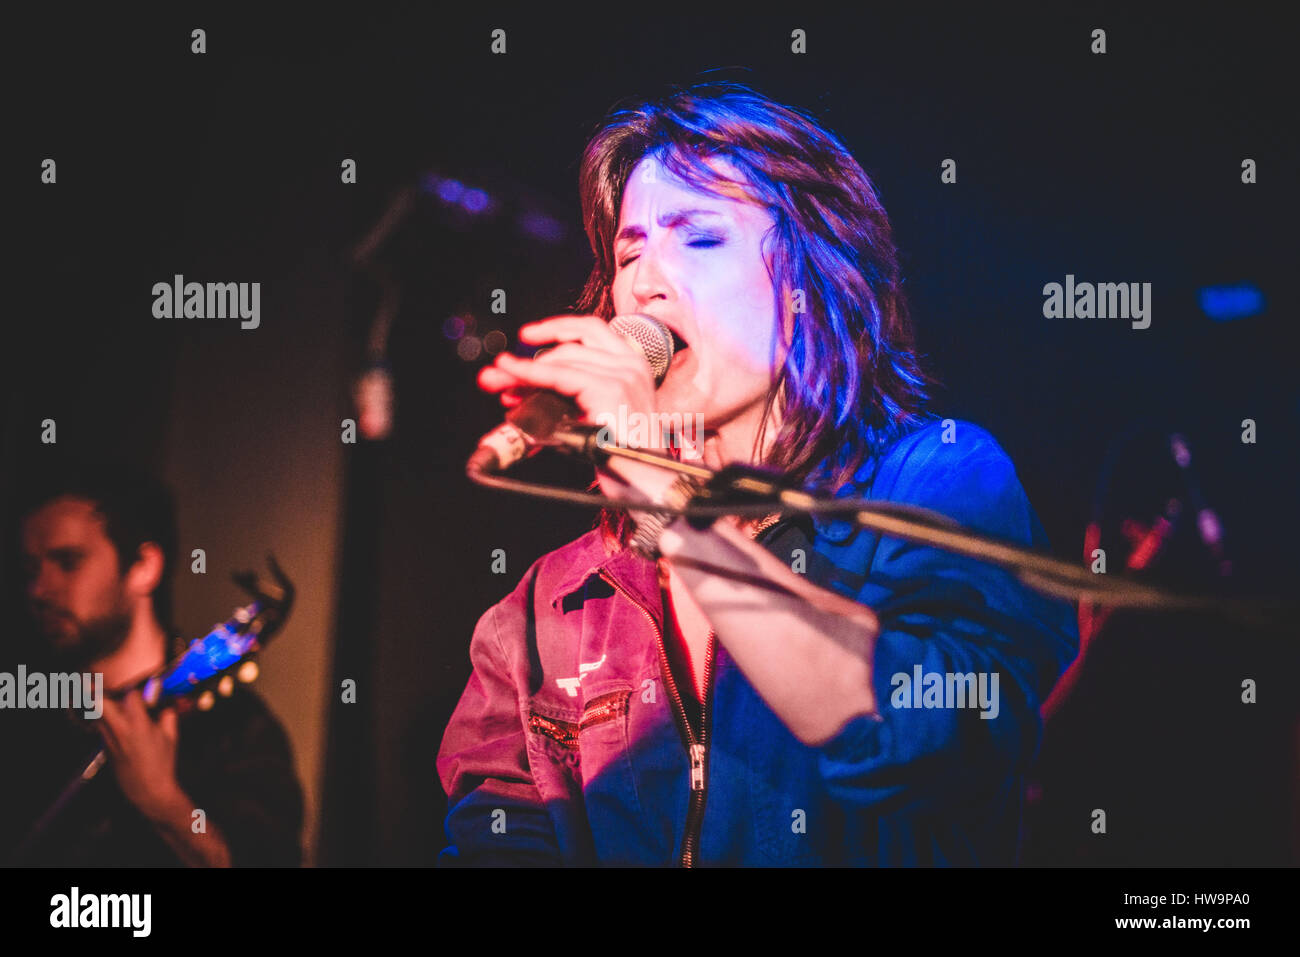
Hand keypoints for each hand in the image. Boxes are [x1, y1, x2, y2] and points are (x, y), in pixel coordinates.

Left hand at [96, 689, 182, 822]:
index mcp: (138, 724)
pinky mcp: (104, 747)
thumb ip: (168, 715)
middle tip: (106, 685)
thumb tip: (166, 703)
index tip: (142, 686)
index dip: (135, 687)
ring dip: (102, 704)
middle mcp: (119, 728)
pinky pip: (101, 726)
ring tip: (110, 700)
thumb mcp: (171, 736)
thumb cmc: (162, 762)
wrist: (147, 789)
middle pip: (100, 701)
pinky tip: (116, 720)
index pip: (129, 694)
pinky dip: (105, 719)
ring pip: (96, 714)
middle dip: (101, 690)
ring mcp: (108, 738)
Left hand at [478, 315, 681, 504]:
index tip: (527, 335)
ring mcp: (624, 375)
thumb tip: (525, 391)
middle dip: (529, 357)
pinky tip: (514, 376)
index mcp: (633, 366)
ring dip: (524, 370)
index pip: (591, 330)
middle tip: (498, 373)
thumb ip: (570, 398)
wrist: (649, 484)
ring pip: (563, 359)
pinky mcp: (611, 389)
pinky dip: (532, 374)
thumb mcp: (596, 416)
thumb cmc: (626, 459)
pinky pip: (561, 375)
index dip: (556, 328)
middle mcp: (632, 365)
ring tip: (499, 381)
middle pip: (571, 345)